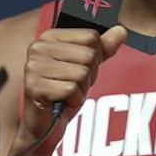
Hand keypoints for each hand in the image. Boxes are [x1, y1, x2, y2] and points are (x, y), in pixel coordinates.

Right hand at [21, 25, 127, 144]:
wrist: (45, 125)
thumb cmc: (64, 93)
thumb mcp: (87, 67)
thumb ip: (103, 48)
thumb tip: (121, 30)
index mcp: (50, 36)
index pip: (90, 36)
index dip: (95, 56)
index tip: (80, 67)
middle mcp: (38, 48)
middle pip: (88, 55)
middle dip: (88, 75)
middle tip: (73, 84)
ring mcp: (33, 67)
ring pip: (81, 73)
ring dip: (81, 89)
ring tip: (67, 93)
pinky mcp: (34, 86)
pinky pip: (71, 90)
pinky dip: (74, 100)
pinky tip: (62, 102)